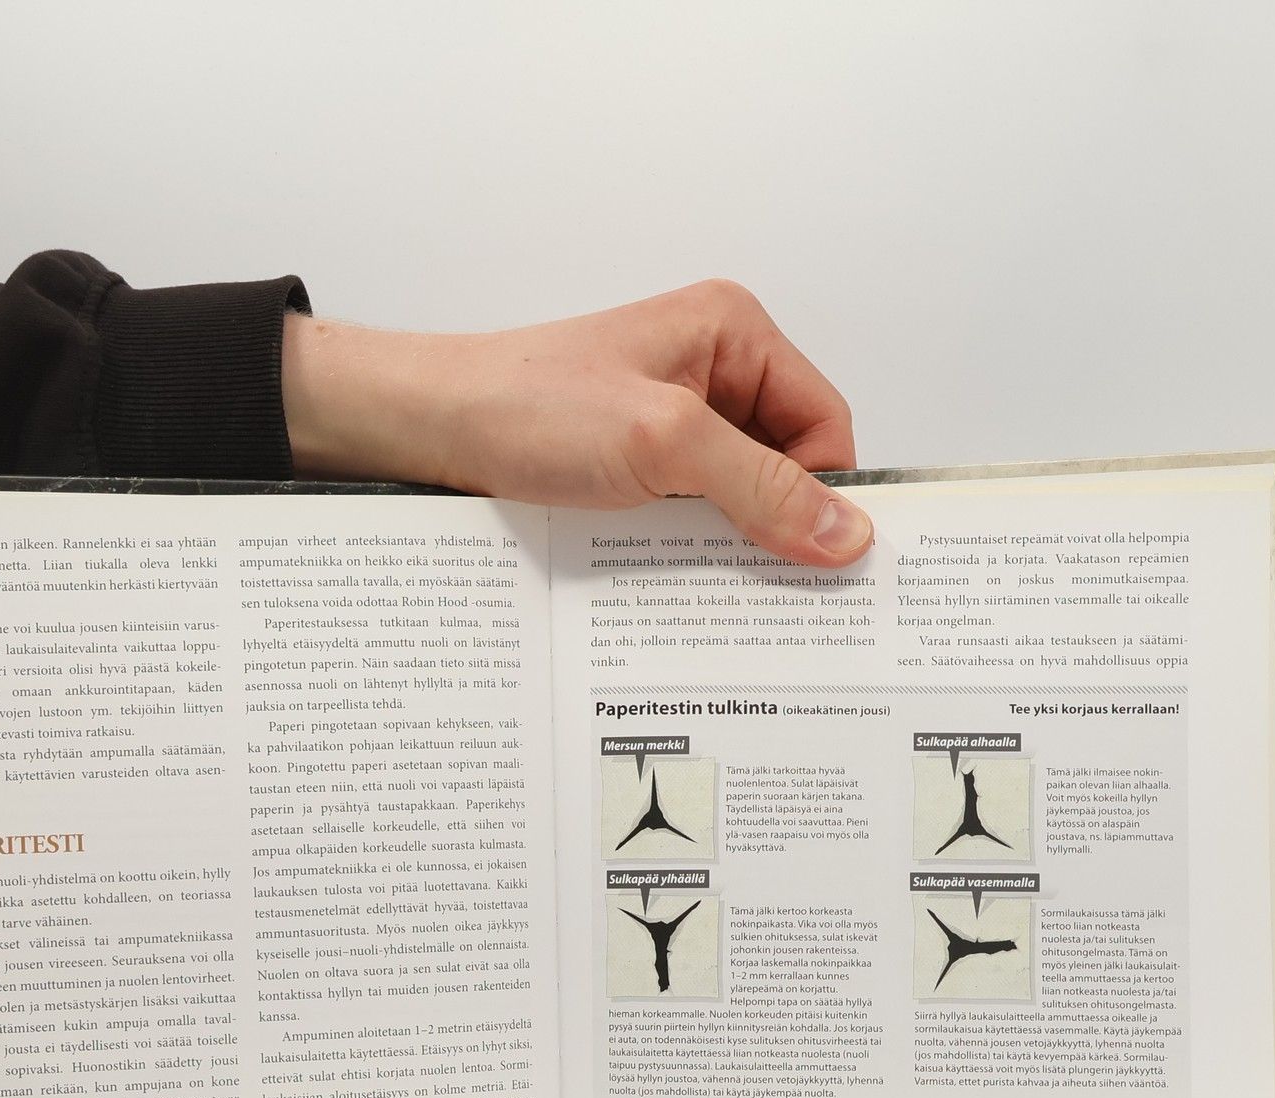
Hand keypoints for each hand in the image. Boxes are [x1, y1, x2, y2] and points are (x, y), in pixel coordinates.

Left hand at [281, 280, 872, 565]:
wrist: (426, 431)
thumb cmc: (526, 407)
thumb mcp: (662, 443)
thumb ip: (760, 487)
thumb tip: (847, 533)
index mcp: (733, 333)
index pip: (826, 421)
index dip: (825, 490)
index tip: (819, 560)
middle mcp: (711, 370)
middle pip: (789, 463)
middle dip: (781, 522)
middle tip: (776, 587)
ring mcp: (672, 421)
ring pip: (740, 497)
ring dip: (732, 543)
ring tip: (713, 582)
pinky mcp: (638, 465)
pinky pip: (693, 515)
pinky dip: (692, 549)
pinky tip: (675, 577)